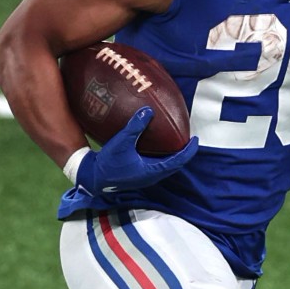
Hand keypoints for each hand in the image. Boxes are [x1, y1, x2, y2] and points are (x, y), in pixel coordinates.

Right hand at [76, 107, 197, 194]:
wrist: (93, 177)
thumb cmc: (109, 162)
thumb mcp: (122, 142)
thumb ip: (135, 126)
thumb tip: (148, 110)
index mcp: (152, 171)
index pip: (178, 161)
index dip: (189, 150)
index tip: (196, 139)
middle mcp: (152, 176)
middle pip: (175, 164)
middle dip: (183, 152)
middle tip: (188, 138)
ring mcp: (146, 177)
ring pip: (166, 165)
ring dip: (173, 154)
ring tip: (176, 140)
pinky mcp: (140, 175)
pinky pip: (157, 165)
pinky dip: (163, 155)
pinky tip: (158, 145)